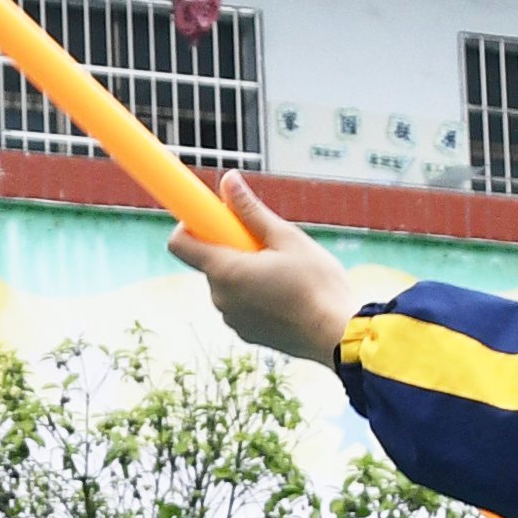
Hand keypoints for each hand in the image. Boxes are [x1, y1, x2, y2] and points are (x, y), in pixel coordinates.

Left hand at [168, 175, 361, 366]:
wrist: (337, 336)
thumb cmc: (317, 285)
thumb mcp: (287, 238)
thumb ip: (251, 211)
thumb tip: (228, 182)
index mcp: (226, 271)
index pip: (180, 244)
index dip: (190, 224)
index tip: (214, 216)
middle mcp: (220, 298)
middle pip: (210, 260)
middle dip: (232, 246)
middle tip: (268, 245)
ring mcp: (232, 318)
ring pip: (228, 282)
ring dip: (246, 270)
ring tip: (285, 272)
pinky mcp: (246, 332)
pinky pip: (241, 303)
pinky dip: (254, 293)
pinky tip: (286, 294)